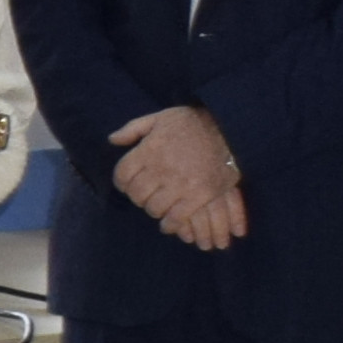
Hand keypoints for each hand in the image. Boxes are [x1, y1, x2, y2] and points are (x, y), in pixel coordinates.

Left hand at [107, 105, 246, 251]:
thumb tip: (112, 140)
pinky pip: (176, 218)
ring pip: (154, 208)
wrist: (230, 129)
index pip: (122, 175)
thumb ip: (133, 129)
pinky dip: (170, 224)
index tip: (128, 185)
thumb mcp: (161, 117)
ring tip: (159, 207)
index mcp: (148, 150)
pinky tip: (169, 224)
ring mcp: (180, 184)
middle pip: (137, 194)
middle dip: (138, 197)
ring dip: (154, 210)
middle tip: (145, 197)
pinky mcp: (199, 196)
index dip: (122, 183)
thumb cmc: (193, 123)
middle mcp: (161, 168)